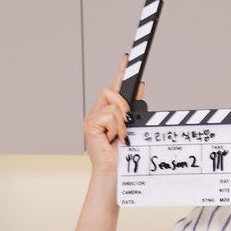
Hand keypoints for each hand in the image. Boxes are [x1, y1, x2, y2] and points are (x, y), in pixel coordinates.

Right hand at [84, 54, 144, 173]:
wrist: (113, 172)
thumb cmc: (121, 155)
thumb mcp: (131, 127)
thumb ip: (133, 109)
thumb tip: (141, 88)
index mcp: (107, 113)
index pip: (114, 88)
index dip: (120, 72)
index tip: (127, 59)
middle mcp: (97, 113)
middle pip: (111, 91)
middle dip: (123, 106)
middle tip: (126, 125)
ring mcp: (91, 118)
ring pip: (113, 107)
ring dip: (121, 124)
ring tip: (119, 138)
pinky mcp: (89, 124)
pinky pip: (109, 116)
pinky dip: (115, 128)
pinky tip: (112, 139)